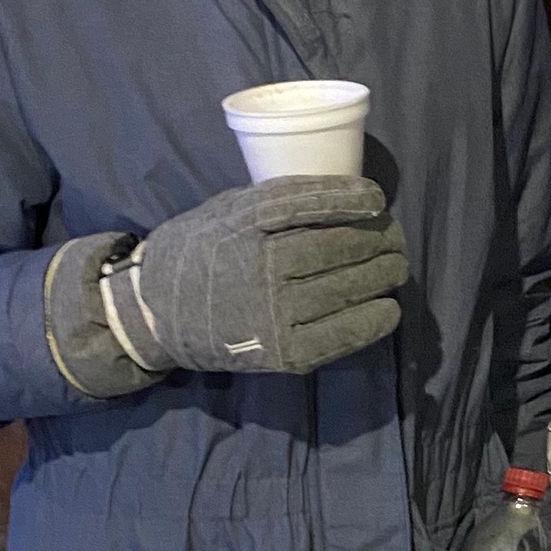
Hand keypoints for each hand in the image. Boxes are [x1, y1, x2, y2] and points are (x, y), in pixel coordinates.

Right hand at [104, 177, 407, 375]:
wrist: (155, 313)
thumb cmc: (200, 252)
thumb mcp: (227, 212)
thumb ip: (275, 203)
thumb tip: (349, 198)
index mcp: (240, 225)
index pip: (305, 204)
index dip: (350, 199)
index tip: (377, 200)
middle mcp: (257, 267)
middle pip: (336, 248)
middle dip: (378, 240)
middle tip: (395, 238)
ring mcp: (270, 313)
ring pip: (345, 289)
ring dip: (382, 277)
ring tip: (395, 267)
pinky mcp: (281, 352)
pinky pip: (341, 334)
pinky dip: (372, 320)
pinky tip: (388, 308)